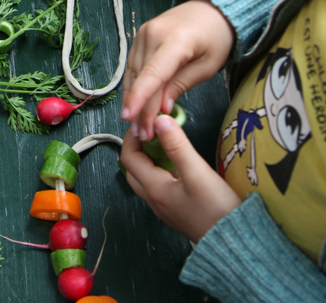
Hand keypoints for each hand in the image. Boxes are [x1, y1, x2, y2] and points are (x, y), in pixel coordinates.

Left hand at [120, 116, 241, 242]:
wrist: (237, 245)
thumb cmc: (216, 211)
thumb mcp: (197, 173)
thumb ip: (177, 146)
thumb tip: (159, 120)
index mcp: (154, 190)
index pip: (129, 157)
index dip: (132, 137)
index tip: (144, 121)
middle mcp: (156, 200)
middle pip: (134, 169)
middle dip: (138, 147)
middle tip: (151, 130)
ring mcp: (167, 207)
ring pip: (148, 177)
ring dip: (151, 158)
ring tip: (165, 141)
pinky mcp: (179, 209)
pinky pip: (162, 185)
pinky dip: (164, 169)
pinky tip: (179, 161)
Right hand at [121, 0, 234, 141]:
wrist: (211, 8)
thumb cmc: (216, 38)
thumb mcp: (207, 66)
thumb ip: (182, 84)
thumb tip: (162, 108)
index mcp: (176, 41)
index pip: (153, 73)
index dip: (140, 98)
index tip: (129, 118)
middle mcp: (153, 34)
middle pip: (142, 77)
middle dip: (140, 108)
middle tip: (142, 135)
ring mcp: (143, 32)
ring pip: (133, 72)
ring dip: (134, 99)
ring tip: (138, 125)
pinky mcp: (140, 35)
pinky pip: (134, 64)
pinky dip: (134, 85)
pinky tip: (136, 103)